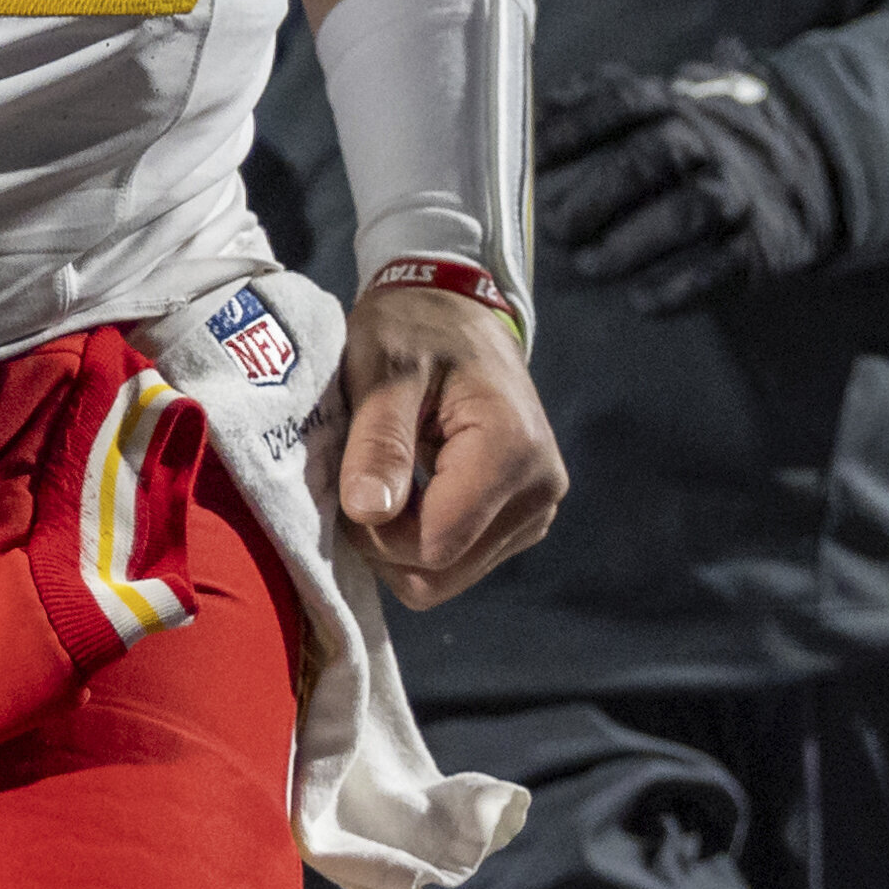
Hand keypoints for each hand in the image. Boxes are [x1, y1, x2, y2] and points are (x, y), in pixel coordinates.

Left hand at [330, 280, 565, 609]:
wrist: (455, 313)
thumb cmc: (414, 328)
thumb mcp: (383, 369)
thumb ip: (378, 440)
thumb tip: (368, 513)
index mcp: (512, 451)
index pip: (435, 544)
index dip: (376, 533)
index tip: (349, 483)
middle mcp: (539, 491)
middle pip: (443, 572)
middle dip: (386, 543)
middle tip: (360, 482)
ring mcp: (536, 510)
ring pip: (448, 575)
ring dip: (401, 542)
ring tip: (384, 477)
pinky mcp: (522, 518)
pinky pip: (459, 560)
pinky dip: (420, 537)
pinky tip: (408, 488)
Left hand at [537, 61, 837, 312]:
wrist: (805, 168)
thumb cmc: (696, 142)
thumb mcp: (657, 107)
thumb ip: (596, 103)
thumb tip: (530, 115)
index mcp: (673, 103)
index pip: (622, 100)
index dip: (574, 127)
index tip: (534, 159)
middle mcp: (709, 142)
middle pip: (654, 156)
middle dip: (599, 192)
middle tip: (556, 227)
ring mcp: (739, 192)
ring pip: (690, 210)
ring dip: (634, 241)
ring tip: (591, 266)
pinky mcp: (763, 244)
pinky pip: (724, 265)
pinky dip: (681, 288)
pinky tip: (641, 301)